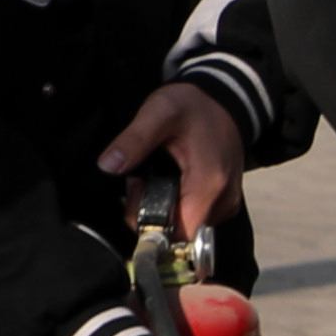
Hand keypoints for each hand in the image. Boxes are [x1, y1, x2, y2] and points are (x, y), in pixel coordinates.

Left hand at [96, 78, 244, 239]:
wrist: (225, 100)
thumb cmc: (192, 105)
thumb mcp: (158, 112)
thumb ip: (134, 139)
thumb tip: (107, 166)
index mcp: (208, 183)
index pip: (179, 233)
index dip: (149, 222)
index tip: (136, 191)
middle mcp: (224, 200)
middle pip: (181, 234)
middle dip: (153, 215)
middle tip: (142, 180)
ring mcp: (228, 204)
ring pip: (189, 229)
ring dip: (165, 211)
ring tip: (157, 178)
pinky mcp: (227, 203)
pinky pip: (198, 220)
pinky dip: (179, 207)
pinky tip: (172, 183)